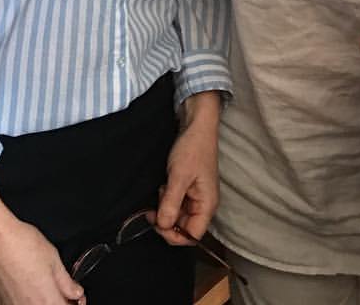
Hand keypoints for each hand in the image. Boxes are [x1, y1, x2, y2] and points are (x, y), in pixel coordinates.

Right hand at [0, 177, 82, 303]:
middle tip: (58, 290)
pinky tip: (25, 288)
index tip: (74, 296)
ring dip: (40, 301)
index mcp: (47, 301)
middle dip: (57, 301)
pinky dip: (24, 301)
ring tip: (40, 287)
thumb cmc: (22, 246)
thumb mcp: (54, 260)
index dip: (74, 302)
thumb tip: (75, 292)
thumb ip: (66, 282)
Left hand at [154, 92, 220, 244]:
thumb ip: (171, 203)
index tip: (157, 223)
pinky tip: (163, 185)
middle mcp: (203, 204)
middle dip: (166, 219)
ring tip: (161, 189)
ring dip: (165, 207)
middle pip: (184, 227)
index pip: (192, 236)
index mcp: (207, 205)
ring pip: (178, 214)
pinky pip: (176, 202)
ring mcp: (196, 195)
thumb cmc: (192, 148)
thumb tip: (163, 226)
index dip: (174, 235)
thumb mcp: (179, 176)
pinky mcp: (188, 187)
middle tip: (153, 207)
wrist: (196, 123)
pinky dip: (166, 197)